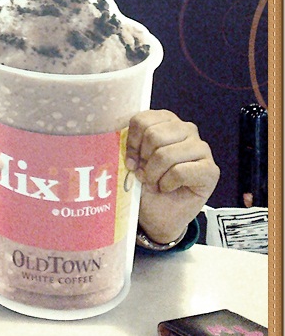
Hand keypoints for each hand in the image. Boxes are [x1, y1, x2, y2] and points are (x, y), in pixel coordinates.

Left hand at [126, 109, 219, 243]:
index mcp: (166, 121)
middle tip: (144, 174)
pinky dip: (167, 184)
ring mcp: (201, 148)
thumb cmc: (147, 184)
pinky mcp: (210, 170)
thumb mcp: (134, 160)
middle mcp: (186, 129)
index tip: (130, 160)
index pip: (142, 120)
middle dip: (143, 160)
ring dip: (154, 174)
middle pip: (153, 135)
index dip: (131, 143)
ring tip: (155, 182)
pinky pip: (179, 172)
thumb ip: (131, 146)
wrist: (159, 215)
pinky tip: (168, 188)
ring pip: (165, 154)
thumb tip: (126, 146)